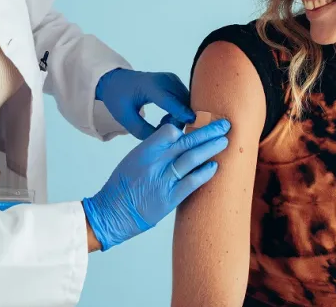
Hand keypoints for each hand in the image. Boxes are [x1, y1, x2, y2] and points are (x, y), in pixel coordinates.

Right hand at [82, 119, 230, 250]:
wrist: (111, 214)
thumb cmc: (121, 187)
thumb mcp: (133, 160)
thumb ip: (154, 148)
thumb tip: (175, 134)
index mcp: (144, 151)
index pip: (169, 131)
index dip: (185, 126)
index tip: (198, 122)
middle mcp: (154, 164)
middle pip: (186, 142)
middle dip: (208, 132)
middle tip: (224, 125)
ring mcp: (162, 181)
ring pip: (192, 159)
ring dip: (210, 148)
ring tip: (224, 141)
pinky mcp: (169, 199)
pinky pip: (191, 183)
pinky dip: (204, 173)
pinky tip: (215, 166)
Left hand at [96, 68, 195, 139]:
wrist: (115, 81)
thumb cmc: (118, 98)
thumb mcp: (125, 118)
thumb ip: (143, 131)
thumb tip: (163, 139)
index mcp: (150, 86)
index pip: (171, 102)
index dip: (182, 115)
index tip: (191, 127)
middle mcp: (165, 80)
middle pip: (183, 102)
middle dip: (180, 120)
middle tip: (165, 131)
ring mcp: (172, 79)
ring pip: (187, 101)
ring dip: (181, 116)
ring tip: (162, 124)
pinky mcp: (175, 82)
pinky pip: (185, 99)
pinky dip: (180, 111)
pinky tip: (166, 117)